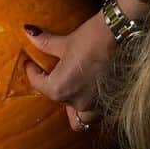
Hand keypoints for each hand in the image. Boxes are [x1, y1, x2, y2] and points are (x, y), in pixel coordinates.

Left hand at [23, 12, 115, 131]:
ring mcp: (94, 105)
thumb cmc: (91, 39)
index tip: (30, 63)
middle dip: (53, 86)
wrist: (121, 35)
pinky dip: (90, 110)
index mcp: (60, 88)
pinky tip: (90, 96)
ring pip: (78, 117)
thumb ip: (44, 43)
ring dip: (73, 108)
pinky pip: (95, 115)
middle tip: (53, 72)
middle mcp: (76, 102)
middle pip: (57, 99)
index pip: (37, 84)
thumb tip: (28, 32)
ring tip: (73, 92)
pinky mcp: (109, 103)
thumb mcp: (64, 42)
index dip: (31, 71)